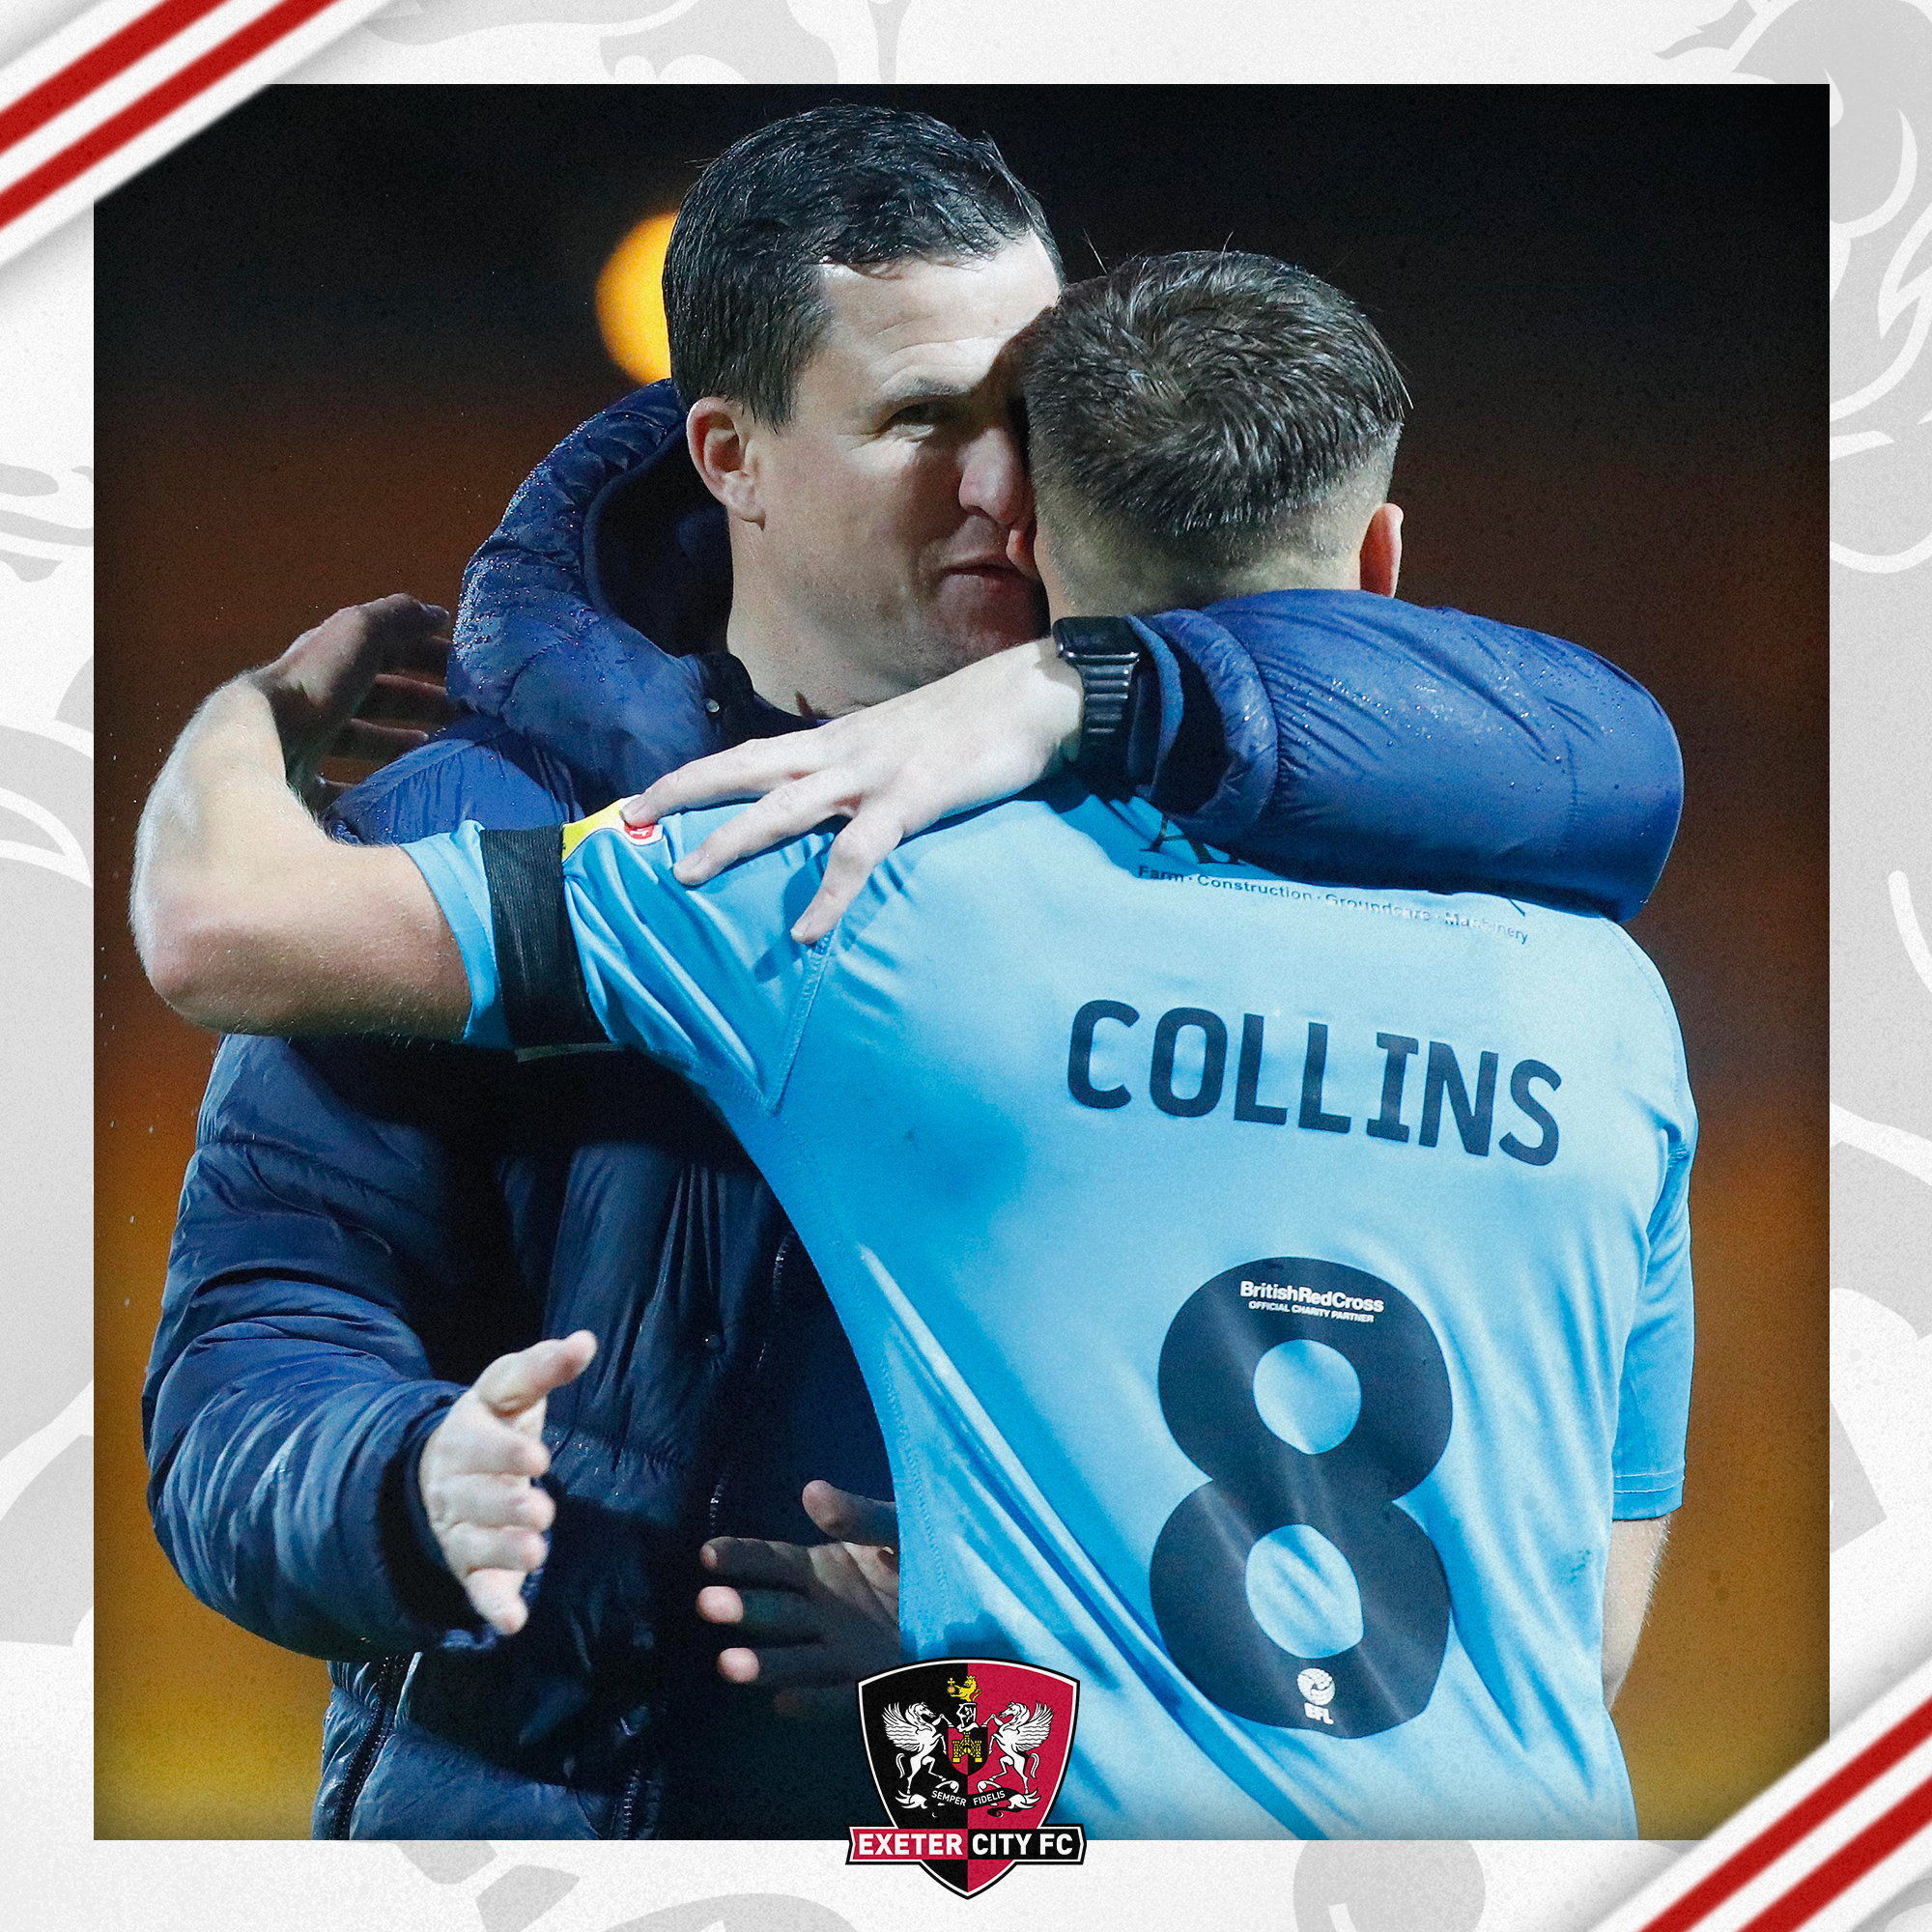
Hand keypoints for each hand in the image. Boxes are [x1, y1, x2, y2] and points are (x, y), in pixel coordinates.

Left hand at [246, 594, 456, 810]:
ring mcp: (306, 739)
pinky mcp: (299, 781)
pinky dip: (369, 788)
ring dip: (400, 743)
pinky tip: (396, 795)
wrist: (260, 740)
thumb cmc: (315, 684)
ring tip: (438, 754)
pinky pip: (341, 785)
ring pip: (362, 739)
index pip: (387, 650)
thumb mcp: (359, 634)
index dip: (427, 656)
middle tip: (464, 718)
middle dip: (420, 702)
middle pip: (377, 696)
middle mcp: (317, 694)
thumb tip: (437, 613)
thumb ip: (396, 619)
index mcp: (332, 657)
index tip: (466, 674)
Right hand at [417, 1331, 596, 1636]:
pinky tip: (512, 1622)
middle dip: (506, 1506)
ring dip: (504, 1551)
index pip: (479, 1443)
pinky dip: (493, 1606)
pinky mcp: (471, 1567)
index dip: (504, 1453)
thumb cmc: (493, 1423)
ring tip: (539, 1552)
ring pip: (476, 1544)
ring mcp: (459, 1529)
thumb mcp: (511, 1388)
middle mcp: (455, 1485)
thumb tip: (585, 1340)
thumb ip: (544, 1367)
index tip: (537, 1457)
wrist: (440, 1470)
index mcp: (464, 1434)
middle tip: (541, 1512)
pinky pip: (476, 1589)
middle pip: (475, 1499)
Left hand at [623, 638, 1082, 942]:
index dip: (697, 775)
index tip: (647, 797)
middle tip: (630, 820)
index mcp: (838, 740)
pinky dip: (829, 895)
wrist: (1037, 696)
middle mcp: (842, 752)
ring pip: (783, 809)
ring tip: (687, 875)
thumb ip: (866, 770)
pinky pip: (859, 854)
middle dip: (684, 794)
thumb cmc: (977, 722)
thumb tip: (838, 800)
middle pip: (744, 769)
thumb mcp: (905, 742)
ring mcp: (874, 774)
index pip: (751, 754)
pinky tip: (807, 931)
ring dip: (731, 841)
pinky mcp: (913, 799)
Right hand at [697, 1480, 900, 1717]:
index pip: (769, 1562)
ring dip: (763, 1662)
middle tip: (709, 1604)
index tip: (708, 1555)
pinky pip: (839, 1697)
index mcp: (819, 1570)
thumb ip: (860, 1516)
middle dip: (743, 1607)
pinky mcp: (871, 1683)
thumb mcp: (897, 1527)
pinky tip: (784, 1703)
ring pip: (795, 1659)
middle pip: (774, 1612)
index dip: (739, 1557)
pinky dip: (813, 1702)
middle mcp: (820, 1613)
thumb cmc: (923, 1555)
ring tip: (728, 1664)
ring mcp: (842, 1652)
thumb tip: (810, 1490)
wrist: (972, 1602)